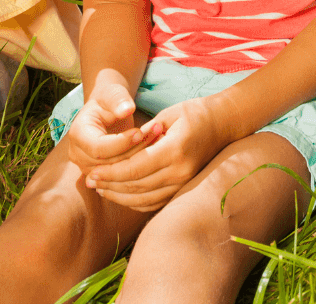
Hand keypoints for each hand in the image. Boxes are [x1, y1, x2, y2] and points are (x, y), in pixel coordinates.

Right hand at [65, 79, 153, 175]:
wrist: (106, 110)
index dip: (121, 142)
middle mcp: (78, 154)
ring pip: (116, 172)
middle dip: (134, 149)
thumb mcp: (112, 94)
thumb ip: (118, 100)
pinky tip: (154, 150)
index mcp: (77, 134)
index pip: (99, 148)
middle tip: (157, 132)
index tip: (140, 132)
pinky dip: (138, 164)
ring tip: (158, 138)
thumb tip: (127, 109)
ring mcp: (87, 166)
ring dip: (140, 158)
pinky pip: (120, 175)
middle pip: (108, 162)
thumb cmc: (109, 100)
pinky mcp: (100, 173)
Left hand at [83, 97, 226, 211]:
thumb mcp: (170, 113)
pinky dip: (135, 202)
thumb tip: (124, 149)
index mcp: (175, 149)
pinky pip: (156, 202)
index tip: (93, 172)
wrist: (225, 124)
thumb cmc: (196, 113)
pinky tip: (121, 194)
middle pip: (137, 186)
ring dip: (120, 196)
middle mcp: (180, 171)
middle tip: (90, 182)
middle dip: (110, 185)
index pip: (136, 168)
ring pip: (145, 199)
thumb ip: (146, 132)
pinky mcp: (185, 188)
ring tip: (101, 189)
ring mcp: (184, 183)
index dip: (111, 173)